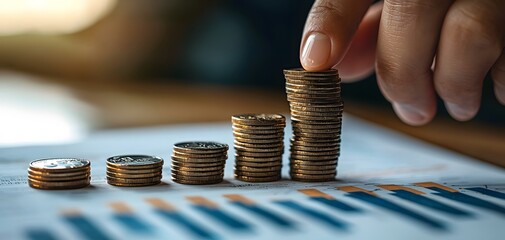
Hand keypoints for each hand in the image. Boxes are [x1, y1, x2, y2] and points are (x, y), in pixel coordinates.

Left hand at [300, 0, 504, 124]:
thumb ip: (367, 26)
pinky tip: (493, 87)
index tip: (315, 63)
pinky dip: (499, 81)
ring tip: (457, 105)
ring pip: (470, 33)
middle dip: (403, 74)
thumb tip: (333, 66)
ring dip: (456, 85)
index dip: (331, 23)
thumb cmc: (438, 2)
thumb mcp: (399, 1)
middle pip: (412, 12)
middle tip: (412, 109)